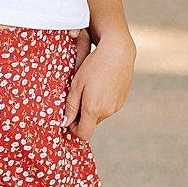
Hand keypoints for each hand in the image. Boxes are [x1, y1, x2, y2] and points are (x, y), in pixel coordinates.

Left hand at [64, 27, 134, 142]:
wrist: (118, 52)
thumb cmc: (94, 65)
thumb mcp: (76, 85)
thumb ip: (70, 107)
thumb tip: (65, 124)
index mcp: (94, 109)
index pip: (83, 134)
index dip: (74, 129)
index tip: (69, 118)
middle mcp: (107, 111)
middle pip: (91, 124)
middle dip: (83, 117)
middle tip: (78, 98)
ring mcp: (116, 106)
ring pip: (100, 116)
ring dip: (93, 109)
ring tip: (90, 89)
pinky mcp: (122, 100)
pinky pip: (108, 108)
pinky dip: (102, 102)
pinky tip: (101, 86)